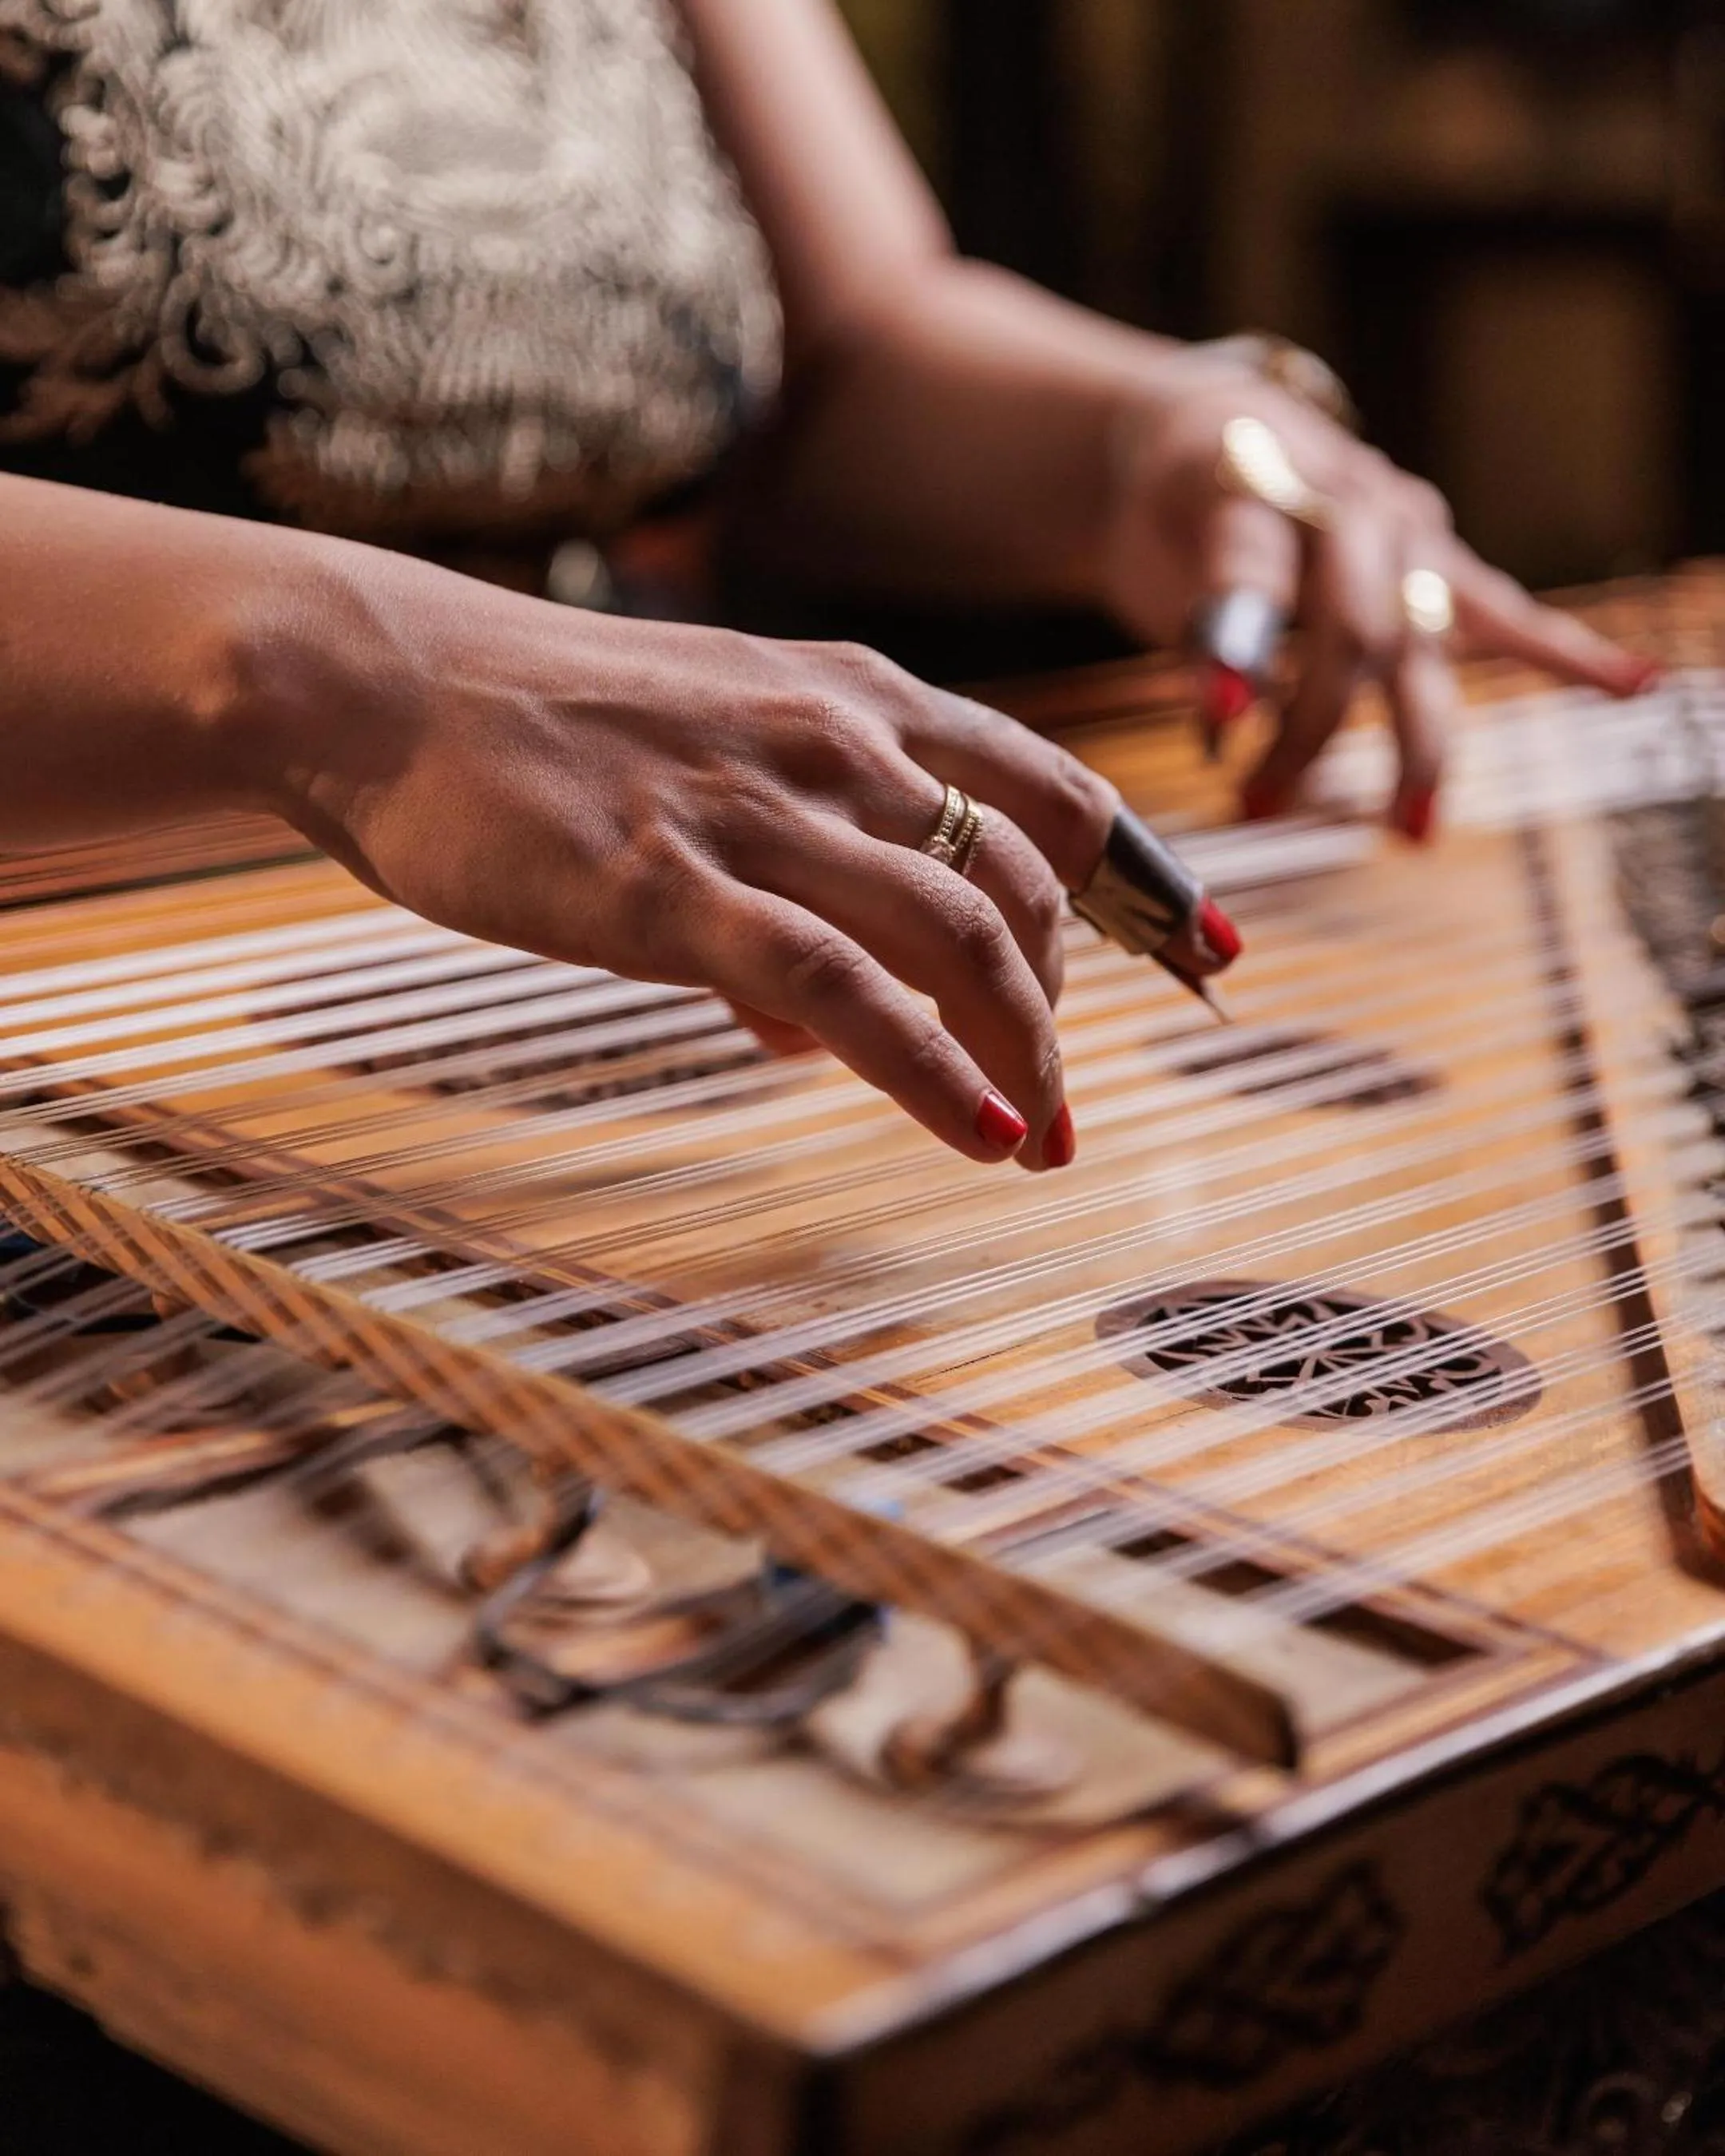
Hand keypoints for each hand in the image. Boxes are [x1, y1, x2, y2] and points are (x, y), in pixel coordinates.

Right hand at [247, 544, 1136, 1168]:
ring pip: (962, 936)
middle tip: (1066, 1104)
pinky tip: (980, 1135)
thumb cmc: (535, 726)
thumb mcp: (702, 760)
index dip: (1145, 878)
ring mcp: (762, 813)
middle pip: (1027, 880)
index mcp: (855, 698)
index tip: (1206, 952)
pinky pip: (846, 991)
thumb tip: (811, 1025)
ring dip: (1026, 1054)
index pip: (1054, 788)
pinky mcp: (677, 890)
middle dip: (1073, 1005)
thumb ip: (784, 874)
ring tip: (1038, 1144)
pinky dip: (932, 1070)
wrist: (381, 681)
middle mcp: (838, 741)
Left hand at [1094, 365, 1656, 837]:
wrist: (1215, 434)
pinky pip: (1508, 614)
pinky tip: (1632, 685)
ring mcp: (1409, 535)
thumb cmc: (1179, 496)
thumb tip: (1227, 713)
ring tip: (1408, 829)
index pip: (1255, 569)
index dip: (1235, 647)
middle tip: (1260, 802)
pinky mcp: (1439, 566)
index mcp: (1262, 482)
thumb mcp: (1152, 537)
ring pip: (1422, 648)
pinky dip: (1569, 652)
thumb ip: (1198, 614)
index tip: (1214, 719)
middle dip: (1310, 729)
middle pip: (1353, 629)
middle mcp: (1353, 505)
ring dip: (1417, 748)